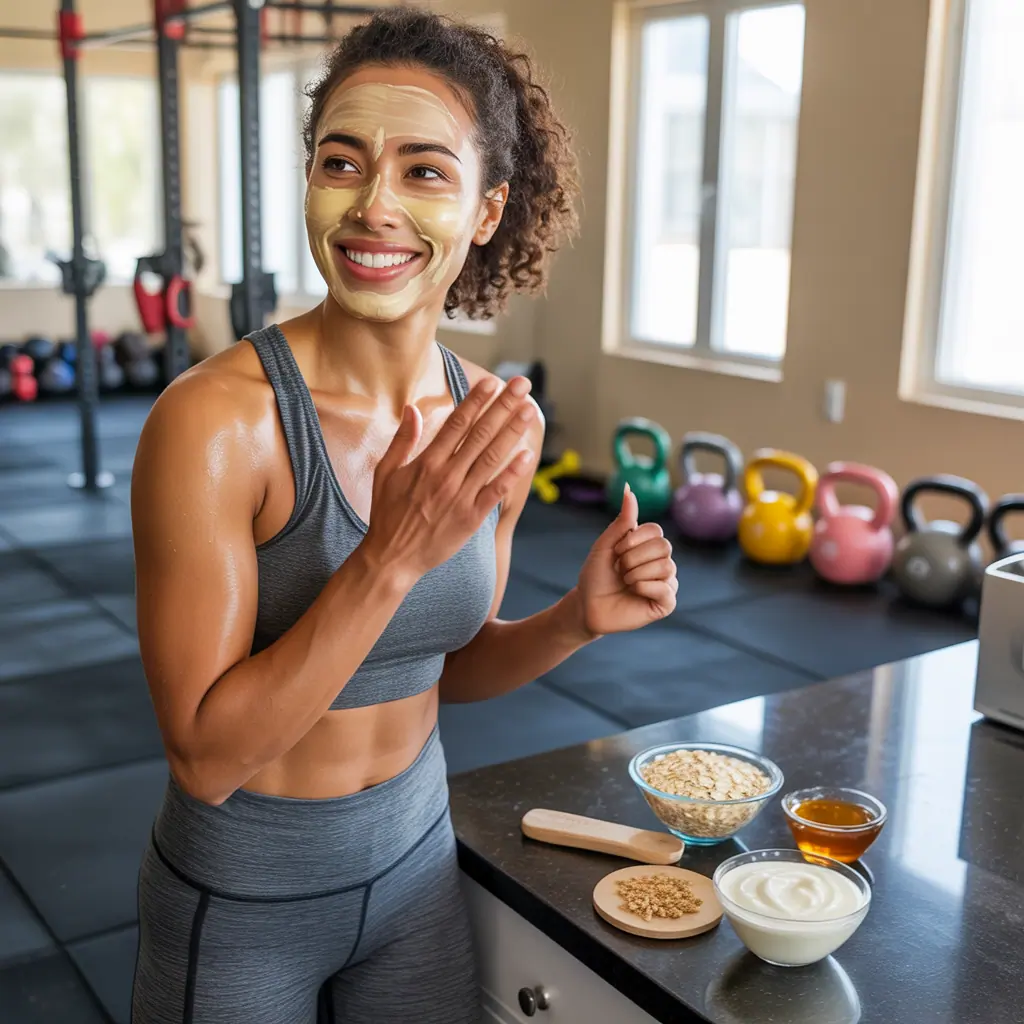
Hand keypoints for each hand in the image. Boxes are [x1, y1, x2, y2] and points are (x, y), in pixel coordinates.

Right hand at [361, 376, 536, 581]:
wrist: (392, 557)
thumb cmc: (387, 514)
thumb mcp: (385, 473)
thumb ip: (402, 440)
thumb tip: (412, 409)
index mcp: (426, 462)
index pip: (457, 424)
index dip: (476, 400)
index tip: (492, 382)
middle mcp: (446, 475)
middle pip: (480, 434)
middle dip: (503, 406)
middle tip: (522, 384)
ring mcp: (461, 496)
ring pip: (491, 457)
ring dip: (512, 431)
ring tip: (529, 410)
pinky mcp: (471, 517)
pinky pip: (496, 492)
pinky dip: (512, 473)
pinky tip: (526, 455)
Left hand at [574, 485, 677, 636]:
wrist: (587, 606)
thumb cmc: (595, 576)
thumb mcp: (605, 545)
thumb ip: (622, 520)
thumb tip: (628, 489)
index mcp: (648, 546)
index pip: (656, 531)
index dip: (633, 539)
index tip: (616, 551)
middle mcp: (661, 562)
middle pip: (664, 547)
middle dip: (633, 557)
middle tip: (619, 569)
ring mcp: (665, 583)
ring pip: (666, 567)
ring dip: (636, 573)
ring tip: (624, 582)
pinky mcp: (665, 603)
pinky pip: (666, 588)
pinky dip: (644, 587)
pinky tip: (633, 592)